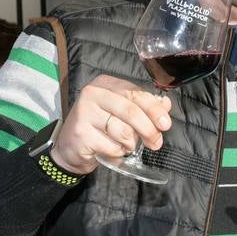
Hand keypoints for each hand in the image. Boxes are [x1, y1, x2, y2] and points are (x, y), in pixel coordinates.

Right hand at [49, 74, 171, 174]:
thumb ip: (144, 107)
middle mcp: (93, 93)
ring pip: (123, 131)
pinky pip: (111, 146)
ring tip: (125, 145)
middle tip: (155, 143)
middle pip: (131, 111)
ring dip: (130, 144)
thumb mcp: (122, 114)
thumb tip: (165, 104)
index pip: (136, 94)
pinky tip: (112, 150)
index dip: (154, 110)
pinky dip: (117, 152)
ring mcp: (84, 112)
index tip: (166, 124)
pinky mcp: (80, 133)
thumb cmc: (100, 128)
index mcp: (106, 83)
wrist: (70, 148)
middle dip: (148, 129)